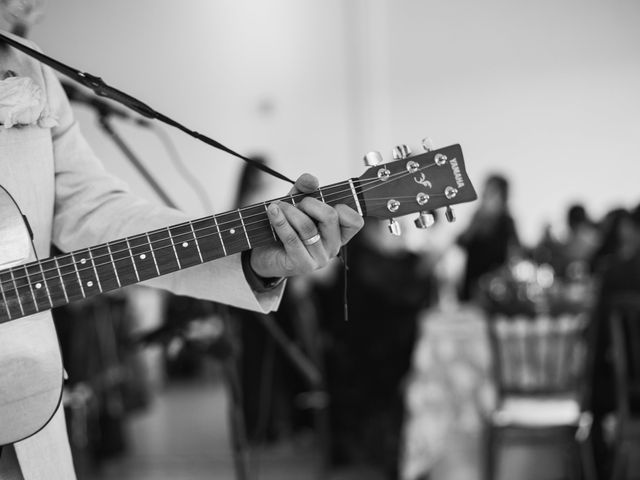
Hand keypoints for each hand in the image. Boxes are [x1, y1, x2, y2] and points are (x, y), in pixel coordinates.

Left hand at [249, 173, 363, 278]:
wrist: (266, 254)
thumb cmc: (287, 228)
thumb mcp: (298, 204)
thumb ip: (306, 189)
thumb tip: (311, 179)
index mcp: (340, 234)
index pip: (355, 221)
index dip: (340, 205)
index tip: (320, 201)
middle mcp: (334, 247)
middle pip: (330, 217)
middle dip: (309, 203)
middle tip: (294, 203)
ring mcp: (320, 259)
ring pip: (308, 228)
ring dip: (290, 211)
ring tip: (276, 206)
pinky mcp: (303, 265)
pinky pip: (292, 239)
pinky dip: (280, 222)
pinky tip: (272, 211)